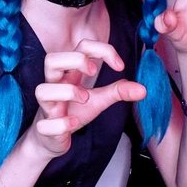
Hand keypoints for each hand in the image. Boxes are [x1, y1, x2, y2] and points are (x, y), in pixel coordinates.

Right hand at [30, 40, 145, 157]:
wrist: (52, 139)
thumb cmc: (73, 112)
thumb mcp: (98, 99)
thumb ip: (118, 91)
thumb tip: (143, 89)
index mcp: (68, 74)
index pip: (80, 48)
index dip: (101, 50)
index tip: (120, 65)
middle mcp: (55, 86)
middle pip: (51, 59)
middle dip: (75, 60)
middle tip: (93, 71)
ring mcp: (48, 107)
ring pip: (42, 90)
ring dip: (67, 92)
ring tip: (85, 99)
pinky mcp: (44, 128)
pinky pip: (46, 124)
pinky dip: (62, 123)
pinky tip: (75, 124)